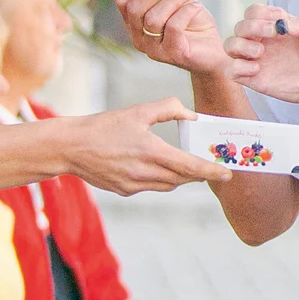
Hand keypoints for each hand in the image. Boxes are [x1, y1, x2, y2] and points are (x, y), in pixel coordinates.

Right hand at [63, 100, 231, 195]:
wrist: (71, 147)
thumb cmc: (104, 126)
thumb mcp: (137, 111)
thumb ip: (168, 108)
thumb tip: (192, 116)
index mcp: (150, 151)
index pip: (190, 166)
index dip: (211, 171)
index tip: (227, 173)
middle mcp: (144, 172)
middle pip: (182, 178)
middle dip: (199, 174)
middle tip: (212, 168)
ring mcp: (133, 185)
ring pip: (168, 185)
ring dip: (180, 177)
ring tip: (187, 167)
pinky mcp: (125, 190)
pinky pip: (150, 187)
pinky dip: (159, 179)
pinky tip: (156, 167)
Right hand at [114, 0, 228, 75]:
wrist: (214, 53)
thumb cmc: (194, 26)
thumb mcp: (180, 0)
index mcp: (135, 24)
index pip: (123, 0)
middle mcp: (139, 38)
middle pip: (133, 8)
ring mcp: (154, 49)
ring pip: (152, 18)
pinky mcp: (174, 54)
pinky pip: (173, 28)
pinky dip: (186, 11)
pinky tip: (197, 6)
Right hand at [224, 6, 298, 113]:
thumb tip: (286, 26)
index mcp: (277, 26)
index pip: (254, 12)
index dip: (261, 13)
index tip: (279, 20)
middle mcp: (264, 42)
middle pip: (240, 26)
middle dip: (253, 27)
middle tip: (273, 34)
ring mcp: (258, 60)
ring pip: (230, 45)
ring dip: (241, 45)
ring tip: (261, 53)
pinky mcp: (255, 79)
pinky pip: (232, 71)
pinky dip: (237, 67)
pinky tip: (257, 68)